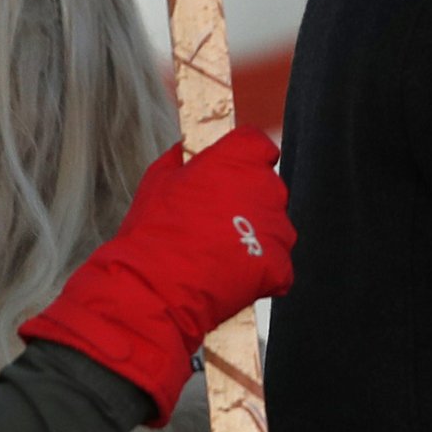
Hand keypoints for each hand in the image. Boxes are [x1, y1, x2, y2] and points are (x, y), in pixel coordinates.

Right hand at [18, 130, 295, 411]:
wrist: (154, 286)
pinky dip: (260, 271)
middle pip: (267, 188)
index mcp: (240, 160)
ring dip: (255, 236)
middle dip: (247, 200)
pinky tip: (231, 274)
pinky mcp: (278, 265)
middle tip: (216, 220)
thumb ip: (180, 159)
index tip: (229, 173)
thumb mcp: (157, 180)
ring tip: (220, 252)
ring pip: (274, 226)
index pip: (258, 145)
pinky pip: (277, 264)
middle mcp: (267, 188)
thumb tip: (184, 151)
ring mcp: (277, 229)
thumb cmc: (153, 230)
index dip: (244, 159)